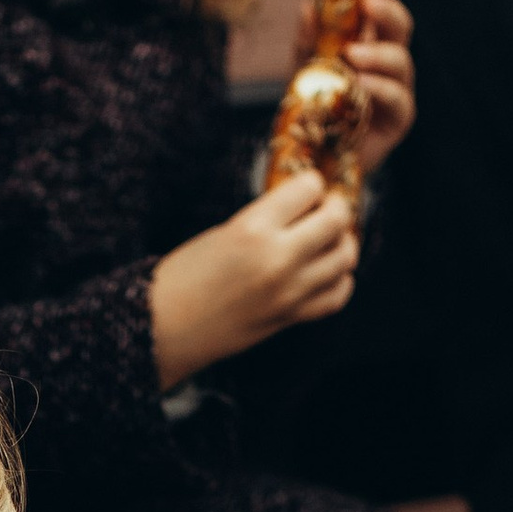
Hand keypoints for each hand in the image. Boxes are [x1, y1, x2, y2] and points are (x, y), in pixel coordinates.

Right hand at [151, 173, 358, 388]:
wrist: (166, 328)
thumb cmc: (184, 277)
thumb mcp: (222, 232)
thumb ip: (265, 219)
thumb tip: (303, 209)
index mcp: (253, 229)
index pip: (308, 188)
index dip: (310, 183)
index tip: (305, 188)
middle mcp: (277, 259)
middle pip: (337, 221)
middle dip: (336, 208)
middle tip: (326, 208)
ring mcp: (289, 292)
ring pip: (345, 257)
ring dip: (342, 242)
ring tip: (328, 239)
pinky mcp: (291, 317)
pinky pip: (338, 295)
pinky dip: (340, 280)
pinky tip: (327, 272)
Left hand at [288, 0, 416, 169]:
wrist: (313, 159)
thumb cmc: (313, 110)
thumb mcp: (304, 70)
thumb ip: (307, 41)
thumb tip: (308, 6)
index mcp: (369, 43)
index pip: (377, 11)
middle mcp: (387, 63)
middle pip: (401, 27)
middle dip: (387, 11)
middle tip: (367, 5)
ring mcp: (396, 90)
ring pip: (401, 61)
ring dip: (378, 53)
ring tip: (352, 54)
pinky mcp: (398, 119)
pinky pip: (397, 98)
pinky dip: (380, 88)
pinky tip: (361, 84)